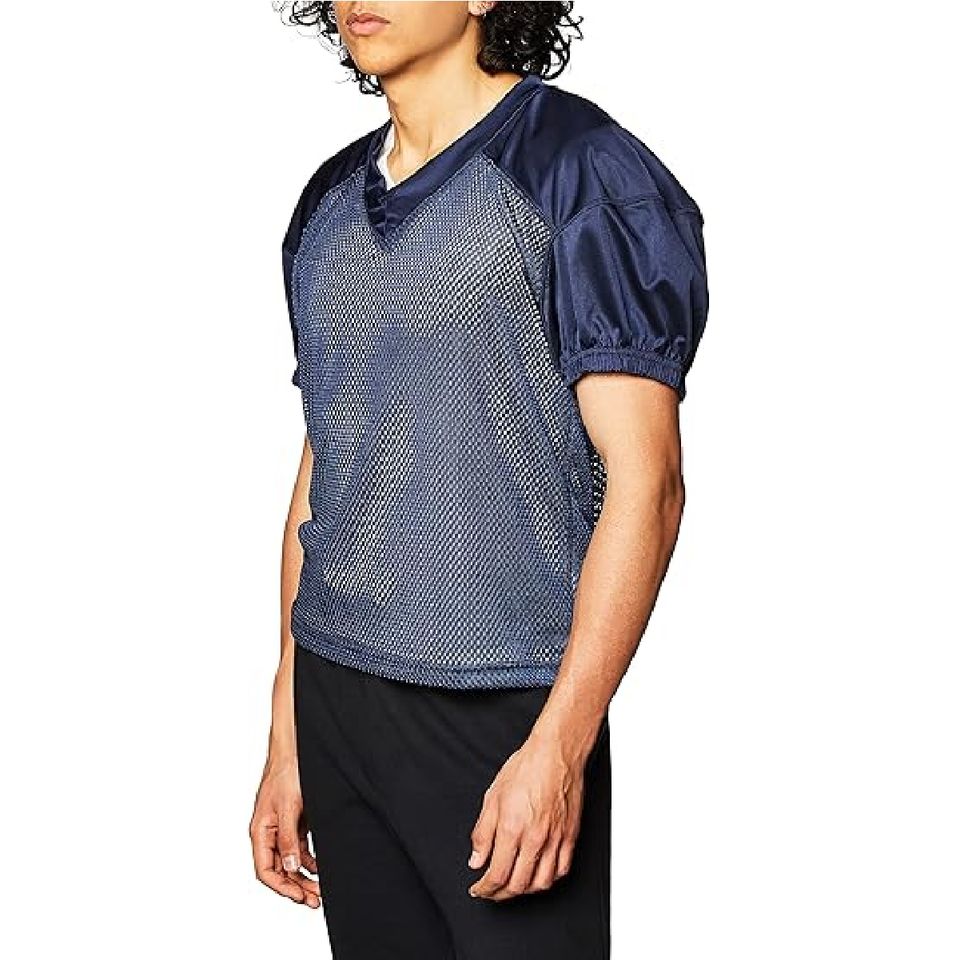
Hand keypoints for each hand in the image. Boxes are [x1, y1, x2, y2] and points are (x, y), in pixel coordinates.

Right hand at [249, 753, 320, 907]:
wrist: (295, 751)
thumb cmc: (286, 773)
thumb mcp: (288, 807)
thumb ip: (288, 839)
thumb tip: (291, 867)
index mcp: (260, 832)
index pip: (265, 871)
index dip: (282, 887)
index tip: (300, 896)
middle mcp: (269, 834)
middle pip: (279, 871)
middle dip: (296, 887)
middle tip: (314, 900)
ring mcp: (282, 829)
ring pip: (290, 862)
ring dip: (304, 877)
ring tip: (320, 890)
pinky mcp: (295, 823)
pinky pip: (300, 849)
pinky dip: (310, 861)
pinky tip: (321, 868)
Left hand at [467, 733, 586, 900]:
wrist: (555, 754)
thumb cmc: (526, 768)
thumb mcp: (492, 797)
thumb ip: (482, 833)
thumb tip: (476, 859)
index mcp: (512, 828)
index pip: (497, 874)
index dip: (485, 888)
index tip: (478, 889)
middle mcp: (534, 838)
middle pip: (517, 885)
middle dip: (500, 894)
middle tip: (491, 891)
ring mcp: (555, 839)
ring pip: (541, 883)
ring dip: (524, 891)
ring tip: (513, 886)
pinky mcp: (570, 836)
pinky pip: (561, 870)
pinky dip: (548, 880)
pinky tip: (538, 876)